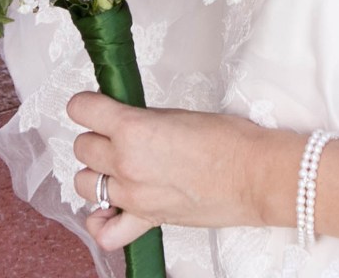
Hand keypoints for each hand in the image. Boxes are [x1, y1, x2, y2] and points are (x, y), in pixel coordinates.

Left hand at [67, 91, 295, 250]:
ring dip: (96, 174)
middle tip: (116, 136)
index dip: (86, 105)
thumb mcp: (176, 114)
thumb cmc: (229, 141)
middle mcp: (126, 163)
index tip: (95, 106)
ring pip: (84, 184)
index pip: (80, 109)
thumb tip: (122, 120)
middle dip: (96, 138)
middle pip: (82, 147)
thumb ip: (140, 119)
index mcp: (133, 129)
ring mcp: (134, 196)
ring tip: (116, 169)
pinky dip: (100, 222)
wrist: (257, 175)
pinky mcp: (148, 220)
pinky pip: (106, 232)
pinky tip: (109, 209)